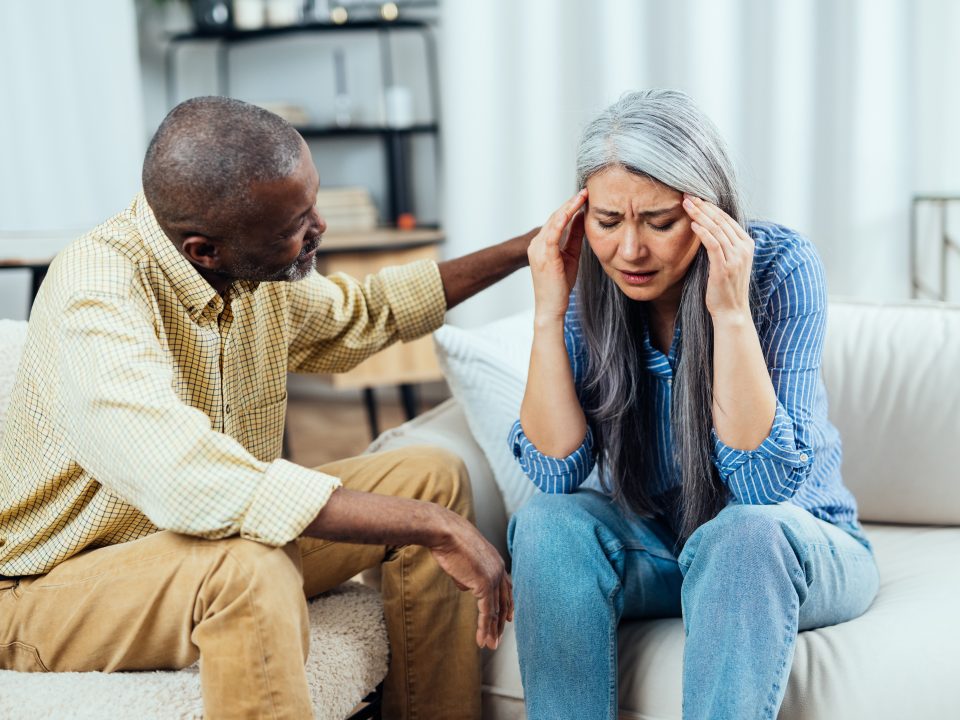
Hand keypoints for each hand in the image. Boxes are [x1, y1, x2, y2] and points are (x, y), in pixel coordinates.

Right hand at [429, 513, 513, 648]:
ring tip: (490, 645)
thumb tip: (466, 586)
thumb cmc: (448, 540)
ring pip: (496, 610)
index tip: (509, 618)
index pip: (506, 587)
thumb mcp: (462, 558)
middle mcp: (499, 569)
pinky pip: (487, 612)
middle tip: (498, 638)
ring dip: (493, 630)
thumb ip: (468, 573)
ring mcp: (493, 577)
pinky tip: (483, 639)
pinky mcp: (484, 584)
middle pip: (504, 601)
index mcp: (496, 561)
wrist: (444, 531)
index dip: (507, 604)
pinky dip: (485, 628)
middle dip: (501, 621)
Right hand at [527, 189, 587, 321]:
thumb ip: (575, 237)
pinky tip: (576, 208)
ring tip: (584, 195)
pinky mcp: (545, 254)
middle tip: (586, 191)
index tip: (584, 197)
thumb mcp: (571, 256)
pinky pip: (554, 230)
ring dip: (569, 206)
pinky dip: (565, 217)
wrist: (551, 307)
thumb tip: (582, 218)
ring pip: (554, 220)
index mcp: (541, 245)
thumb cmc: (560, 286)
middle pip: (554, 217)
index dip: (569, 207)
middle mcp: (536, 244)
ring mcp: (538, 248)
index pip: (555, 220)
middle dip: (570, 203)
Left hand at [682, 194, 754, 321]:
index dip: (710, 207)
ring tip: (686, 205)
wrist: (731, 312)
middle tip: (687, 195)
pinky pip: (714, 245)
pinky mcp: (725, 267)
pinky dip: (703, 233)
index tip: (695, 198)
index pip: (726, 219)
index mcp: (746, 244)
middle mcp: (744, 249)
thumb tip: (706, 229)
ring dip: (700, 215)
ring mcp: (736, 258)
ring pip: (717, 229)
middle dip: (703, 206)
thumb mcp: (727, 262)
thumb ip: (722, 245)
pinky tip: (693, 224)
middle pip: (721, 221)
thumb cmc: (724, 288)